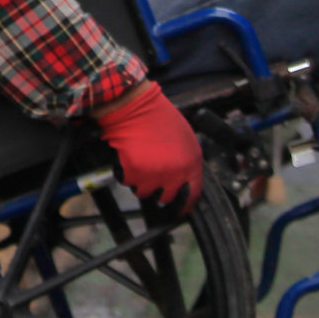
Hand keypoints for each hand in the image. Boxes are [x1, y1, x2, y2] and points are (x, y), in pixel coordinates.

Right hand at [91, 82, 203, 212]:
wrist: (136, 107)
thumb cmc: (159, 118)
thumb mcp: (185, 138)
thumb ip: (187, 160)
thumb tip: (185, 177)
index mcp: (191, 163)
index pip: (193, 194)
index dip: (185, 204)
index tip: (181, 209)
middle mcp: (175, 173)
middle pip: (167, 198)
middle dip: (159, 191)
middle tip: (153, 178)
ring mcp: (155, 175)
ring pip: (145, 193)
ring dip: (141, 182)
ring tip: (140, 163)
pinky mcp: (135, 174)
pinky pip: (128, 182)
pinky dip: (125, 174)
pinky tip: (129, 158)